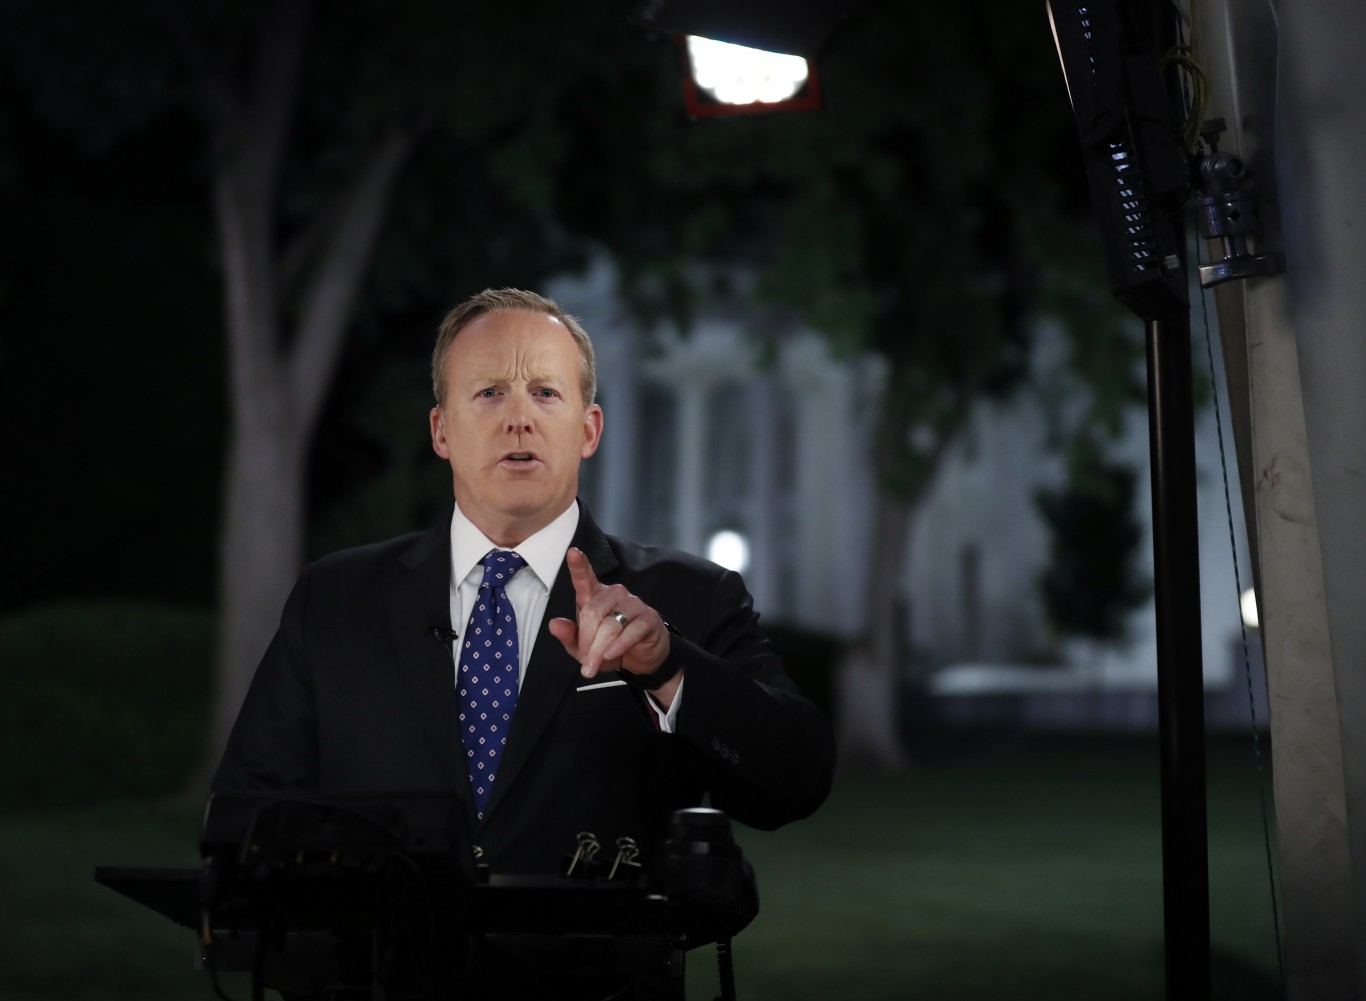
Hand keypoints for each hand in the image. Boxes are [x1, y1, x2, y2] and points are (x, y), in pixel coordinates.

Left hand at [547, 548, 670, 680]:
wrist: (643, 658)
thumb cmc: (610, 646)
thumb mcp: (585, 647)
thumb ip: (569, 636)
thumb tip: (554, 625)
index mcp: (595, 596)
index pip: (585, 578)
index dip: (579, 565)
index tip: (573, 552)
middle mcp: (614, 594)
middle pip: (592, 612)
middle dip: (586, 641)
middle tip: (585, 662)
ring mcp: (633, 604)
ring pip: (610, 625)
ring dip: (599, 649)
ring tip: (595, 665)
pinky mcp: (648, 618)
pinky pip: (630, 632)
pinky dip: (617, 647)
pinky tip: (611, 655)